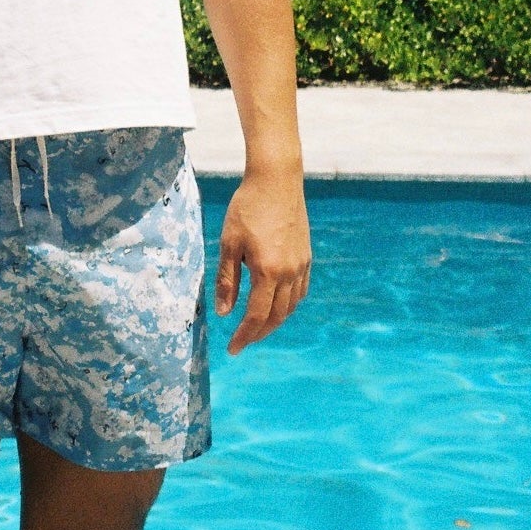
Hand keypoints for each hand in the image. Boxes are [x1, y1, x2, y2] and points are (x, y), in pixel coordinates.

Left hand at [215, 170, 311, 354]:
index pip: (256, 316)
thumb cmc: (247, 208)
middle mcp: (289, 273)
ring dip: (274, 320)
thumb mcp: (229, 243)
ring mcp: (301, 265)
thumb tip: (224, 313)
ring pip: (291, 306)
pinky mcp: (306, 256)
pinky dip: (288, 304)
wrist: (276, 180)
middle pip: (276, 316)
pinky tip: (276, 303)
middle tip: (242, 342)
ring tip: (256, 326)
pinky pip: (300, 291)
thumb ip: (228, 280)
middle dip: (259, 333)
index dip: (244, 336)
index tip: (232, 349)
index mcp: (267, 271)